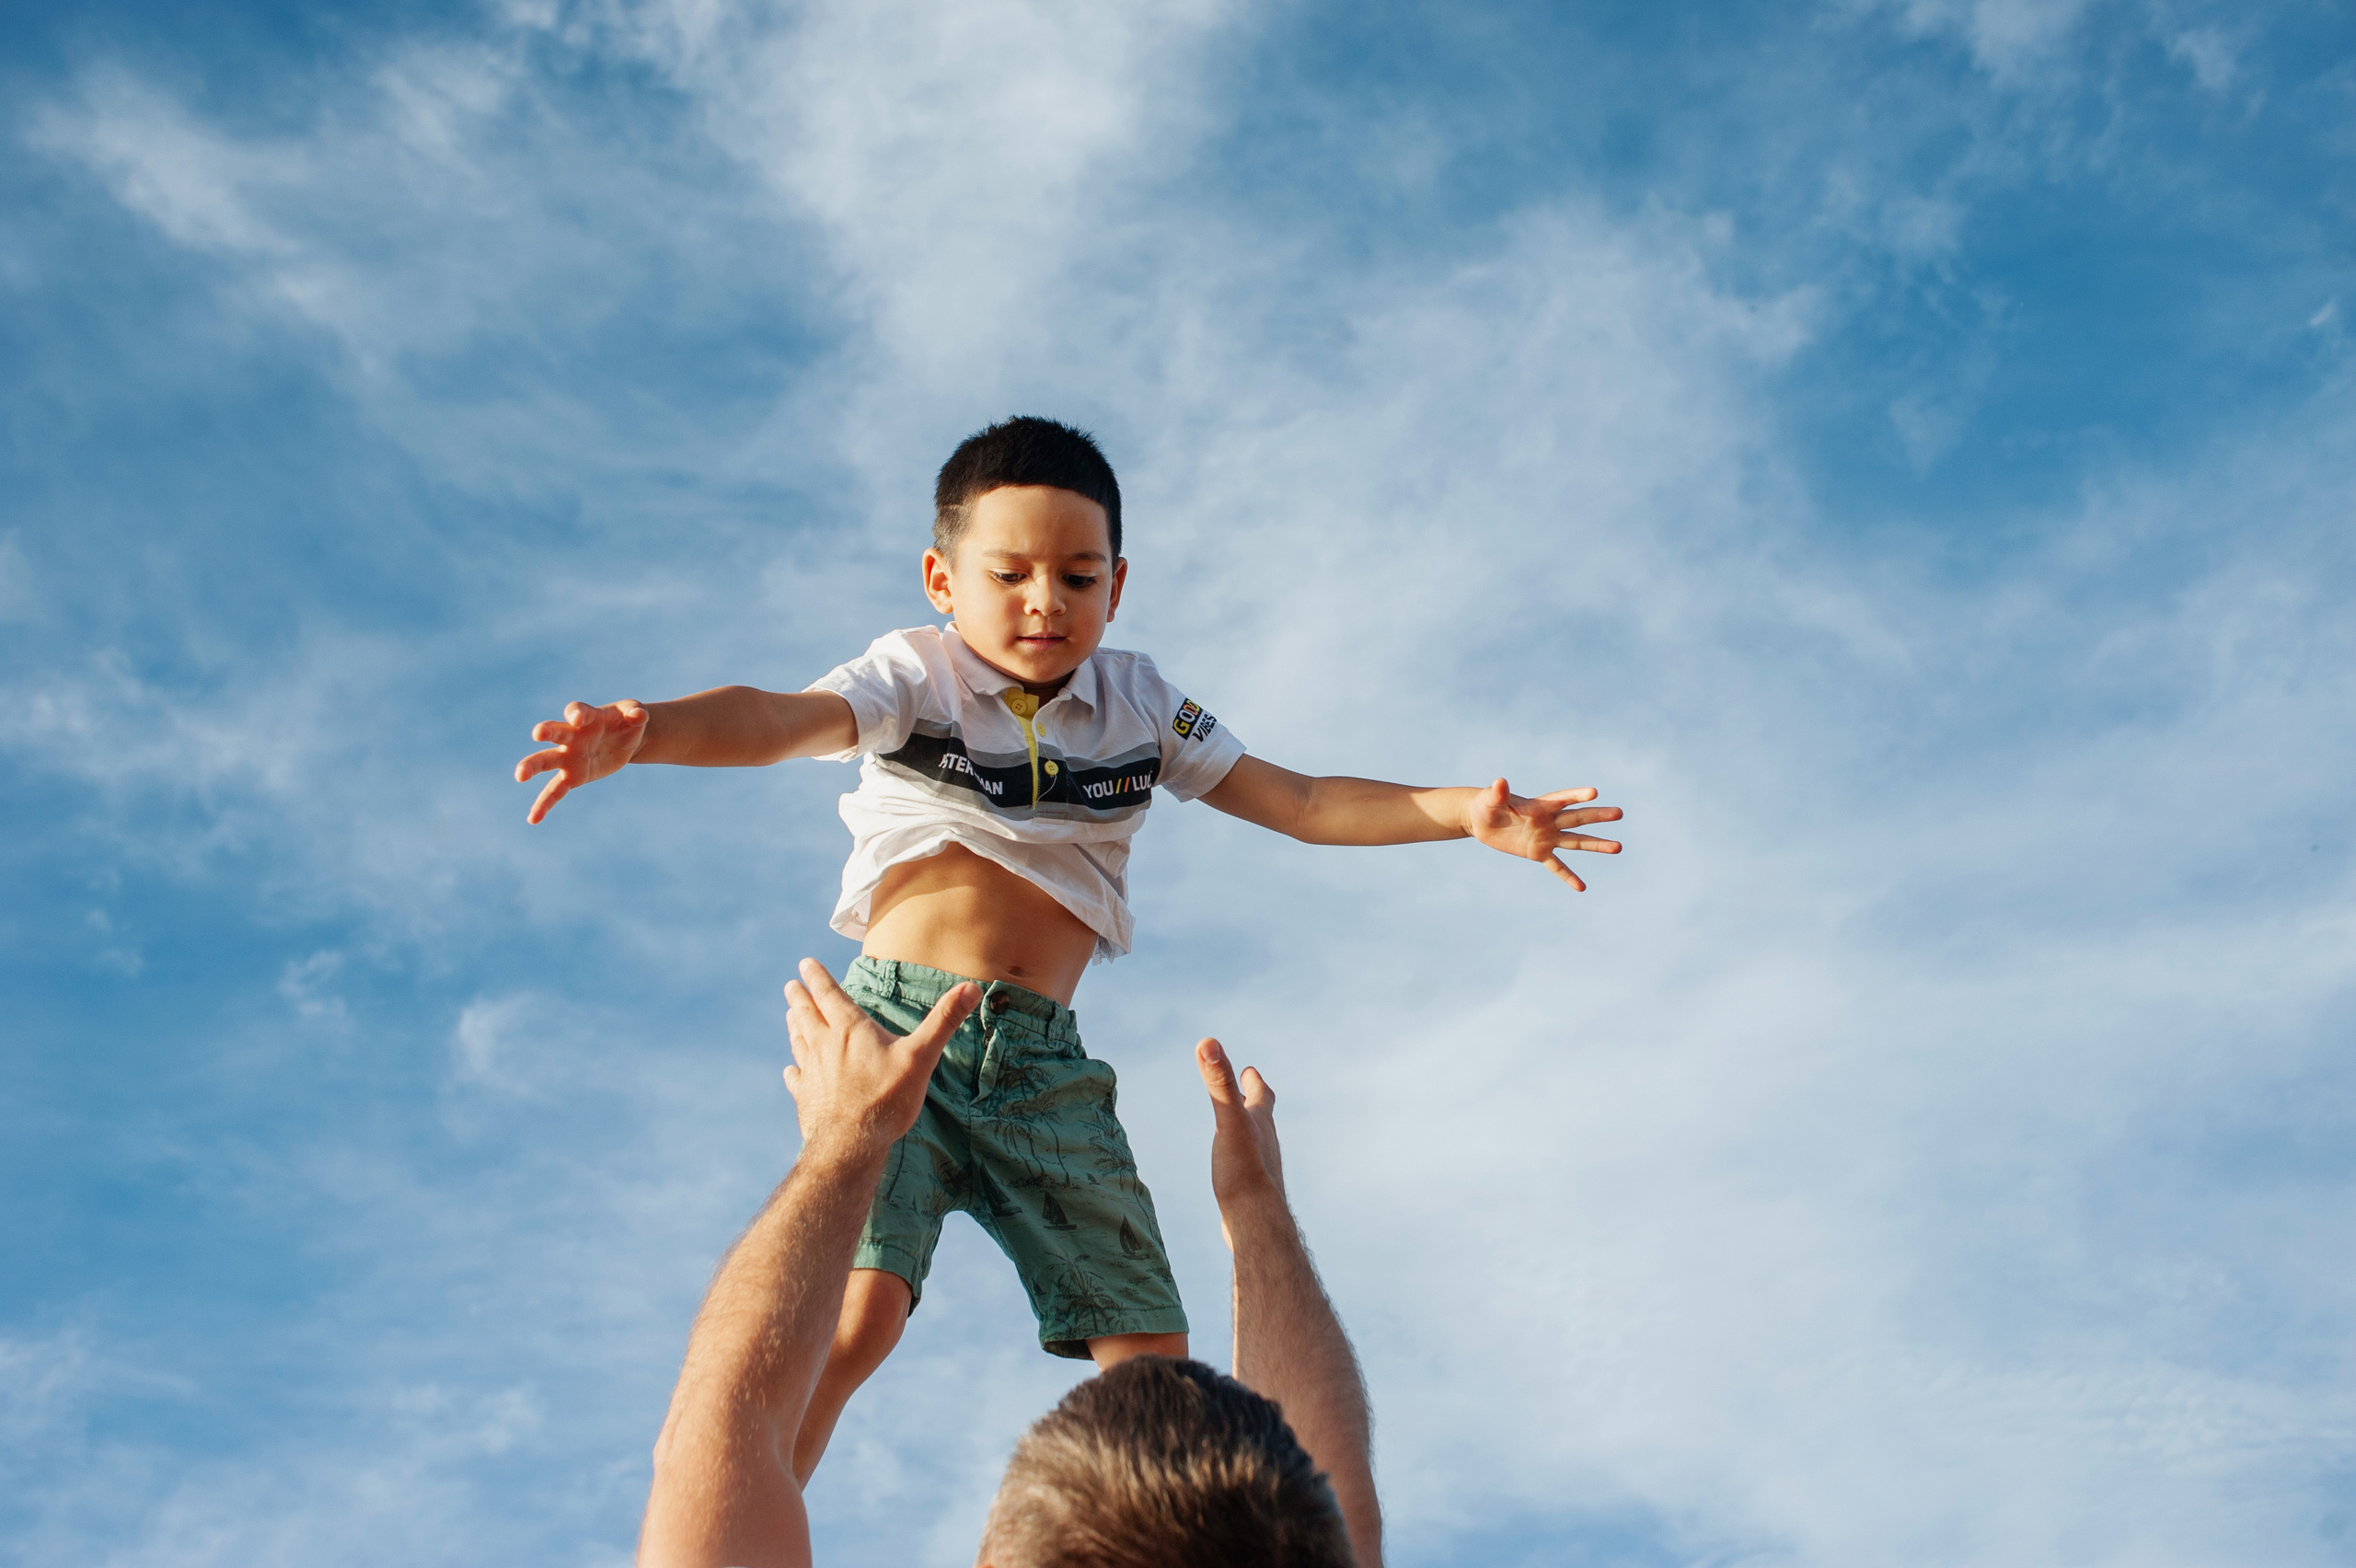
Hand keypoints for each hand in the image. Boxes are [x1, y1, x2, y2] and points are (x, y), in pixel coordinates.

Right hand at [514, 700, 650, 823]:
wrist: (625, 739)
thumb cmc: (627, 721)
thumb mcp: (635, 713)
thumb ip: (636, 712)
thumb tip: (639, 715)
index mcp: (587, 716)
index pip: (576, 711)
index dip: (576, 713)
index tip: (577, 718)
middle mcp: (572, 735)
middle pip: (555, 732)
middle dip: (546, 731)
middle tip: (537, 733)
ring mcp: (569, 757)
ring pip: (546, 761)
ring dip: (531, 766)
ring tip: (519, 775)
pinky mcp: (572, 777)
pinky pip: (555, 791)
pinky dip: (544, 804)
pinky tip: (533, 819)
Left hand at [782, 958, 976, 1158]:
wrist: (851, 1144)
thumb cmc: (887, 1098)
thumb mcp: (921, 1056)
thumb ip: (944, 1021)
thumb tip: (971, 987)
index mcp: (850, 1030)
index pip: (828, 995)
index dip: (817, 977)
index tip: (805, 963)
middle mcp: (825, 1046)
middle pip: (807, 1015)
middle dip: (799, 998)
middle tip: (791, 986)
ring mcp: (811, 1072)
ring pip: (799, 1042)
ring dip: (794, 1027)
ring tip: (790, 1015)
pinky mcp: (806, 1098)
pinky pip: (796, 1079)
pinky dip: (793, 1071)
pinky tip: (790, 1071)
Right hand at [1196, 1038, 1285, 1248]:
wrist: (1256, 1224)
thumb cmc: (1245, 1171)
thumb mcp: (1228, 1120)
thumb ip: (1220, 1082)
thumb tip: (1208, 1042)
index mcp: (1261, 1123)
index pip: (1262, 1094)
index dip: (1255, 1081)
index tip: (1250, 1070)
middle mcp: (1266, 1144)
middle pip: (1263, 1117)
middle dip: (1255, 1102)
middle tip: (1250, 1090)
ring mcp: (1261, 1169)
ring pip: (1257, 1144)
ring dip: (1249, 1131)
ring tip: (1240, 1130)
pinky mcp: (1252, 1192)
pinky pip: (1247, 1170)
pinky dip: (1241, 1160)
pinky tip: (1233, 1172)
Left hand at [1463, 779, 1622, 889]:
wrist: (1482, 821)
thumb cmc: (1486, 804)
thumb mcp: (1489, 799)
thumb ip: (1498, 793)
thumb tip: (1500, 783)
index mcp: (1539, 805)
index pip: (1561, 799)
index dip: (1576, 795)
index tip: (1594, 792)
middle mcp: (1548, 821)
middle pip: (1577, 818)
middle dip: (1598, 816)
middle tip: (1619, 813)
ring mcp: (1546, 838)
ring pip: (1575, 842)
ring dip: (1596, 845)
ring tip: (1618, 847)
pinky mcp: (1539, 853)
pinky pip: (1557, 866)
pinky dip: (1568, 876)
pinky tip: (1582, 887)